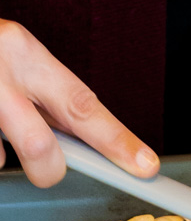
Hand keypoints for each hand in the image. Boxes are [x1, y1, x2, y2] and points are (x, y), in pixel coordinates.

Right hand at [0, 19, 159, 187]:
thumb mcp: (16, 61)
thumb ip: (43, 97)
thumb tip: (71, 146)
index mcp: (23, 51)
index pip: (82, 104)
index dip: (117, 140)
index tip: (145, 165)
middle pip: (38, 145)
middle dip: (50, 169)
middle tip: (50, 169)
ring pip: (0, 155)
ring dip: (2, 153)